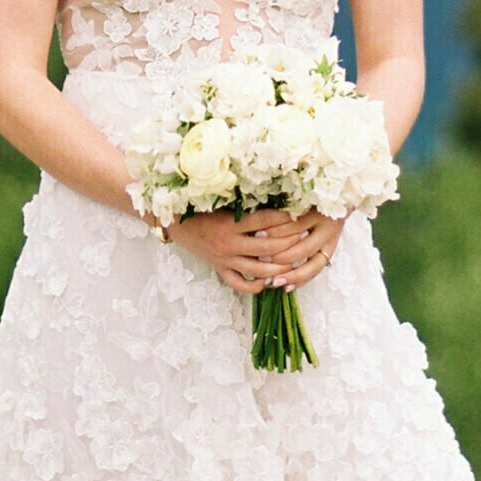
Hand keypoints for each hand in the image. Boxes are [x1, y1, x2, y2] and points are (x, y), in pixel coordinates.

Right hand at [169, 204, 344, 295]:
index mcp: (230, 223)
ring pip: (258, 270)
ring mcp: (224, 259)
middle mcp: (228, 243)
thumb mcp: (221, 201)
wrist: (173, 222)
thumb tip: (275, 195)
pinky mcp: (220, 269)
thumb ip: (244, 202)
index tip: (302, 212)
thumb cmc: (199, 207)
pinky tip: (269, 282)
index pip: (265, 220)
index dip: (286, 217)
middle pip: (267, 247)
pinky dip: (255, 286)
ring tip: (296, 263)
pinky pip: (239, 283)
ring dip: (279, 268)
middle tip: (307, 237)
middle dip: (290, 243)